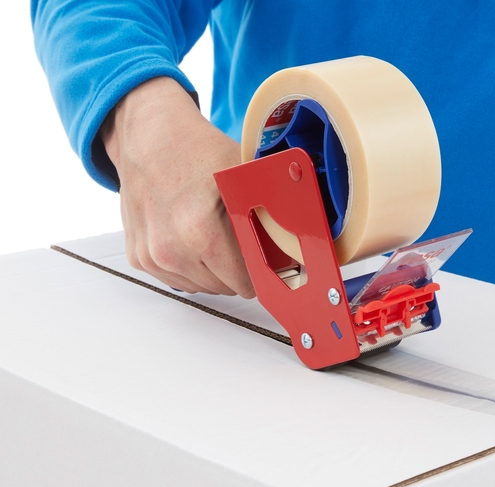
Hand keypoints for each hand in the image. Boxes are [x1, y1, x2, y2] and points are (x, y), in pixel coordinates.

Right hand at [102, 77, 253, 296]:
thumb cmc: (197, 152)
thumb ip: (271, 213)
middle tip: (244, 242)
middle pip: (225, 287)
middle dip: (240, 270)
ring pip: (203, 286)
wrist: (148, 137)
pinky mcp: (138, 257)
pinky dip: (192, 266)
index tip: (269, 261)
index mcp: (200, 233)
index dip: (262, 272)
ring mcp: (152, 256)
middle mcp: (171, 250)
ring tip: (218, 236)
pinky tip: (195, 239)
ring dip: (215, 271)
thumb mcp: (244, 177)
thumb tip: (302, 241)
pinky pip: (179, 279)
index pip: (245, 282)